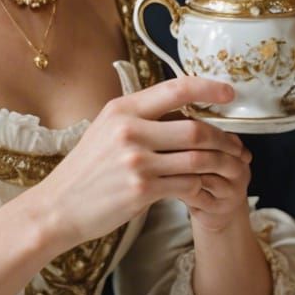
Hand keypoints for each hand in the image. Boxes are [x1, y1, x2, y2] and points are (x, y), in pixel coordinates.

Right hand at [38, 75, 250, 249]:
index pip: (175, 88)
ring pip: (196, 158)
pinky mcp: (141, 189)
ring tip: (229, 168)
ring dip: (219, 165)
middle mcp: (129, 130)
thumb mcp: (106, 130)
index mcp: (122, 109)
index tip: (229, 92)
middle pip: (195, 129)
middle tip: (236, 146)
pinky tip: (205, 190)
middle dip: (223, 139)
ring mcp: (136, 161)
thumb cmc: (87, 170)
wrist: (57, 207)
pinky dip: (201, 188)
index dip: (208, 87)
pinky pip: (187, 184)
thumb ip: (141, 119)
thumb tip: (182, 110)